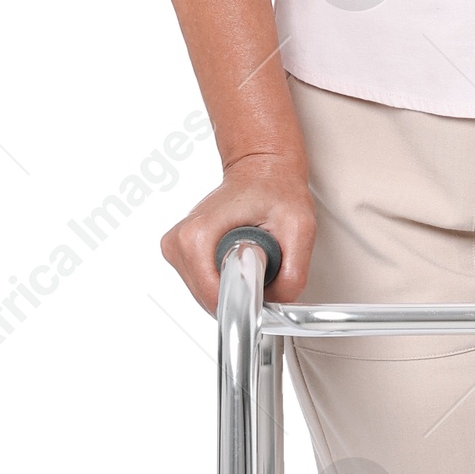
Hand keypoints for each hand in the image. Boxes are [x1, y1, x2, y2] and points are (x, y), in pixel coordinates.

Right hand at [159, 150, 317, 315]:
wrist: (261, 169)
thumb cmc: (276, 189)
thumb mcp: (299, 228)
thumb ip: (292, 273)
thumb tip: (276, 304)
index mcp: (197, 236)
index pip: (214, 298)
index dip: (246, 300)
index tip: (265, 282)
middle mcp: (178, 242)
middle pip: (210, 299)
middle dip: (242, 292)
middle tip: (263, 263)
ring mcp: (175, 248)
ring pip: (207, 296)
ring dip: (235, 286)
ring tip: (252, 255)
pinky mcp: (180, 253)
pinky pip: (205, 285)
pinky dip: (227, 280)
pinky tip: (239, 256)